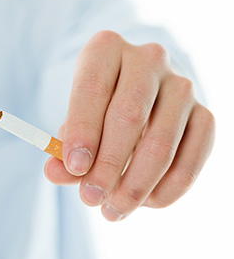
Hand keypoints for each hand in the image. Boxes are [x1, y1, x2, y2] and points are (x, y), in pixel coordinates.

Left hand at [45, 31, 214, 220]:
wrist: (135, 94)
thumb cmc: (96, 109)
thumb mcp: (73, 121)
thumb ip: (63, 148)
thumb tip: (54, 172)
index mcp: (106, 49)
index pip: (92, 88)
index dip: (82, 130)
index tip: (74, 167)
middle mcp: (147, 59)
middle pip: (129, 115)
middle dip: (108, 164)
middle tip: (90, 198)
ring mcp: (181, 85)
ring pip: (161, 141)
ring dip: (136, 184)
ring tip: (113, 209)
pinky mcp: (205, 113)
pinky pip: (192, 156)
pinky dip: (168, 187)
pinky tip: (145, 203)